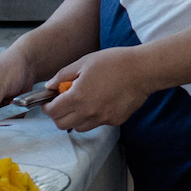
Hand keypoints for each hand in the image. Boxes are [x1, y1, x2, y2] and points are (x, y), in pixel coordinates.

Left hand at [41, 48, 155, 131]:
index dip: (47, 107)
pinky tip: (100, 102)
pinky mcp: (114, 121)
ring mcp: (102, 119)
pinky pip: (97, 124)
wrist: (142, 70)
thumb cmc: (114, 62)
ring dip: (75, 118)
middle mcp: (88, 112)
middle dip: (58, 115)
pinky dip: (93, 117)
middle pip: (62, 125)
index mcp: (77, 97)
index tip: (49, 102)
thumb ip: (63, 75)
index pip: (52, 112)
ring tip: (82, 103)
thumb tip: (50, 86)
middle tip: (62, 104)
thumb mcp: (84, 62)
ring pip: (79, 127)